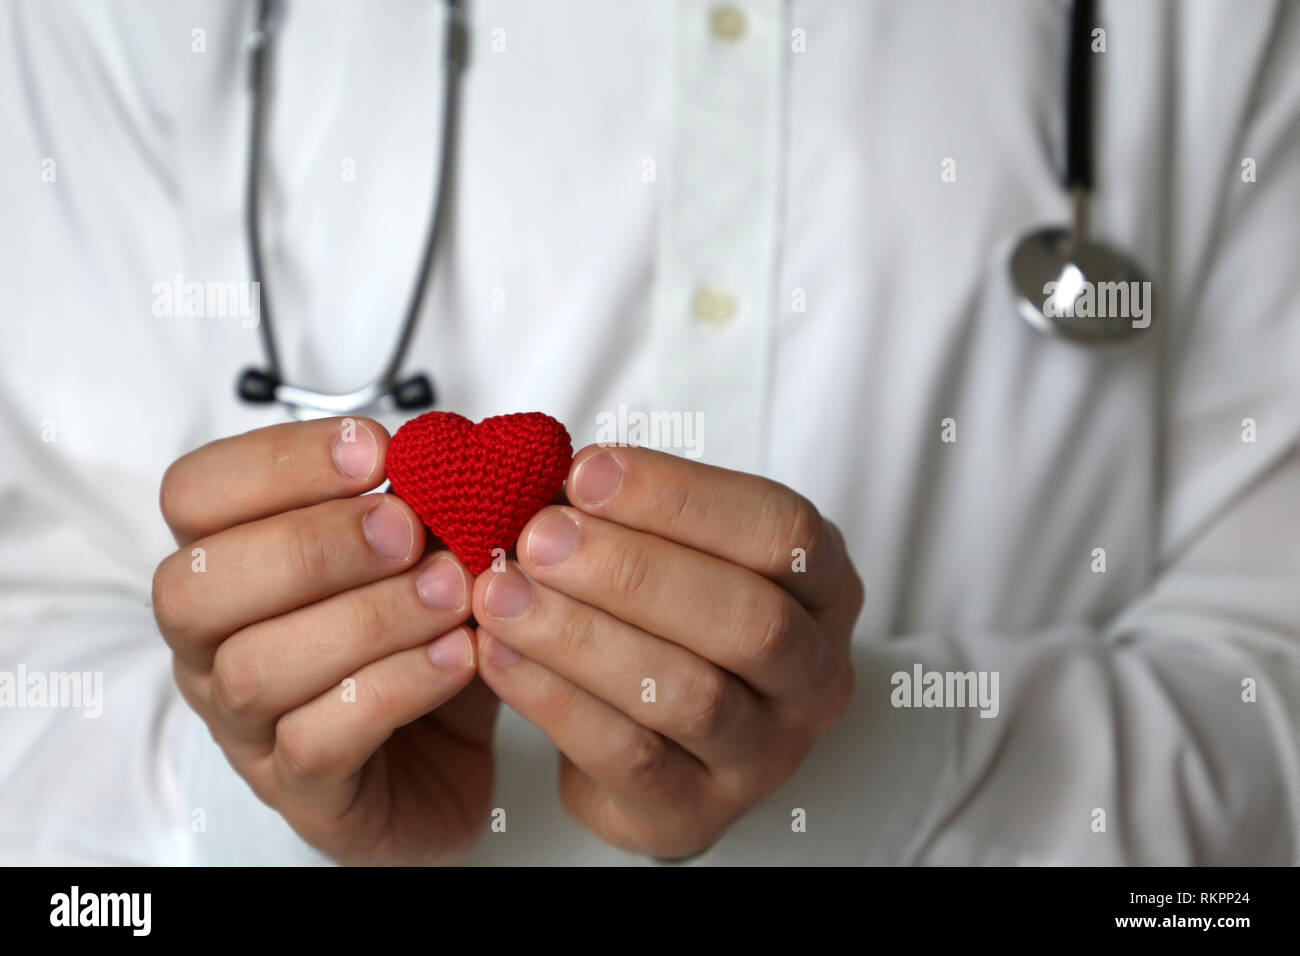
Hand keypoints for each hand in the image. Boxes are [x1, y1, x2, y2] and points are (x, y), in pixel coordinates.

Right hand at [152, 417, 496, 864]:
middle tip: (410, 530)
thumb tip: (468, 448)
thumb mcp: (434, 553)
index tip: (377, 451)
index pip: (194, 495)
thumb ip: (436, 500)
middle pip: (194, 585)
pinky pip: (317, 741)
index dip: (277, 462)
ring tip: (453, 594)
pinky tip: (461, 656)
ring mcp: (246, 725)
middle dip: (311, 545)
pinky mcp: (301, 792)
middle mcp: (212, 644)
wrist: (449, 764)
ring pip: (255, 669)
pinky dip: (397, 686)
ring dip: (367, 618)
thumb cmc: (421, 639)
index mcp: (228, 563)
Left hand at [471, 445, 862, 858]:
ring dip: (583, 636)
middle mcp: (814, 675)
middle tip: (538, 538)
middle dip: (634, 571)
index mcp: (822, 589)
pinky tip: (498, 655)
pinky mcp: (697, 813)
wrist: (650, 739)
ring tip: (503, 593)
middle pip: (748, 620)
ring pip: (690, 695)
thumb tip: (543, 471)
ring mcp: (765, 754)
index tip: (586, 473)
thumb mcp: (665, 550)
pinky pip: (630, 758)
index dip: (683, 497)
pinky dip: (555, 701)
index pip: (781, 530)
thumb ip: (622, 511)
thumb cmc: (660, 620)